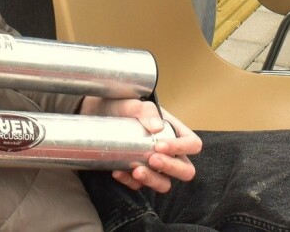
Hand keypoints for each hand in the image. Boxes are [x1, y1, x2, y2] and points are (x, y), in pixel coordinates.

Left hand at [79, 96, 200, 192]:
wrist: (96, 113)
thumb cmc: (119, 106)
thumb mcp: (132, 103)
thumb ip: (145, 110)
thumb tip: (157, 127)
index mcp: (174, 131)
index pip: (192, 144)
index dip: (182, 148)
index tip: (160, 145)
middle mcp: (168, 152)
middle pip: (185, 169)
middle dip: (171, 167)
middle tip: (152, 159)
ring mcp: (154, 166)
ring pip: (165, 184)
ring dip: (154, 180)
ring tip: (136, 170)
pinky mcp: (137, 175)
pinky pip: (139, 186)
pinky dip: (130, 182)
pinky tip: (118, 172)